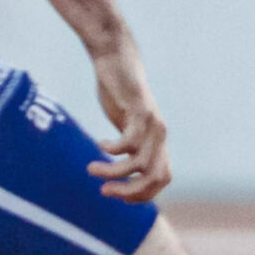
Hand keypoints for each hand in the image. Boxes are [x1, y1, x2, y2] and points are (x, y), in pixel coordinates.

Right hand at [86, 42, 171, 201]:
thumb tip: (119, 170)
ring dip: (113, 172)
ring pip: (140, 163)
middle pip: (156, 177)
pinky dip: (113, 149)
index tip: (119, 194)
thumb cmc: (118, 95)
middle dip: (130, 191)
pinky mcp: (139, 109)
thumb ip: (128, 146)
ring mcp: (152, 122)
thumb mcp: (125, 125)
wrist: (117, 60)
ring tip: (91, 168)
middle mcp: (160, 134)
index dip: (144, 192)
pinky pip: (130, 141)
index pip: (163, 178)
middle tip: (104, 192)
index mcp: (158, 141)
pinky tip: (100, 144)